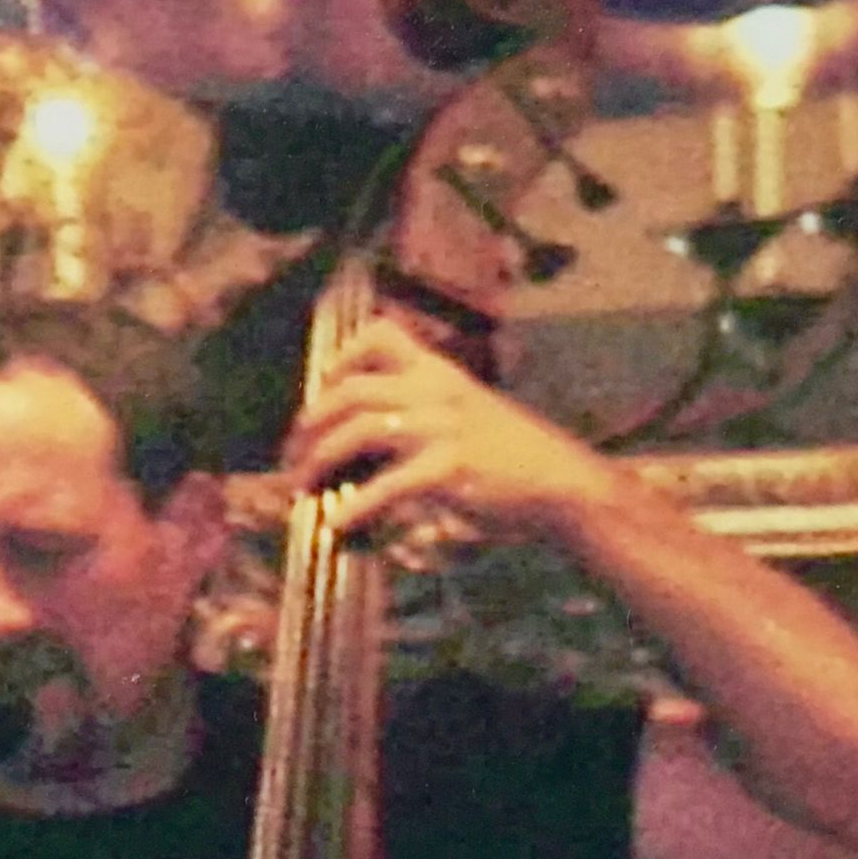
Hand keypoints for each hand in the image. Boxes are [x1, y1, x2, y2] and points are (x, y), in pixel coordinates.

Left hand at [283, 315, 616, 541]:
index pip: (381, 335)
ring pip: (358, 430)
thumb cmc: (517, 456)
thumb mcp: (471, 414)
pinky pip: (385, 485)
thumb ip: (428, 413)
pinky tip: (339, 523)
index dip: (341, 358)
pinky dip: (355, 506)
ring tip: (305, 486)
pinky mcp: (447, 469)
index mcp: (441, 373)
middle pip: (352, 389)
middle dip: (312, 421)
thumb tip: (376, 436)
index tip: (323, 388)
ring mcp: (441, 428)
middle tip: (295, 452)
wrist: (562, 482)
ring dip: (321, 460)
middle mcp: (436, 391)